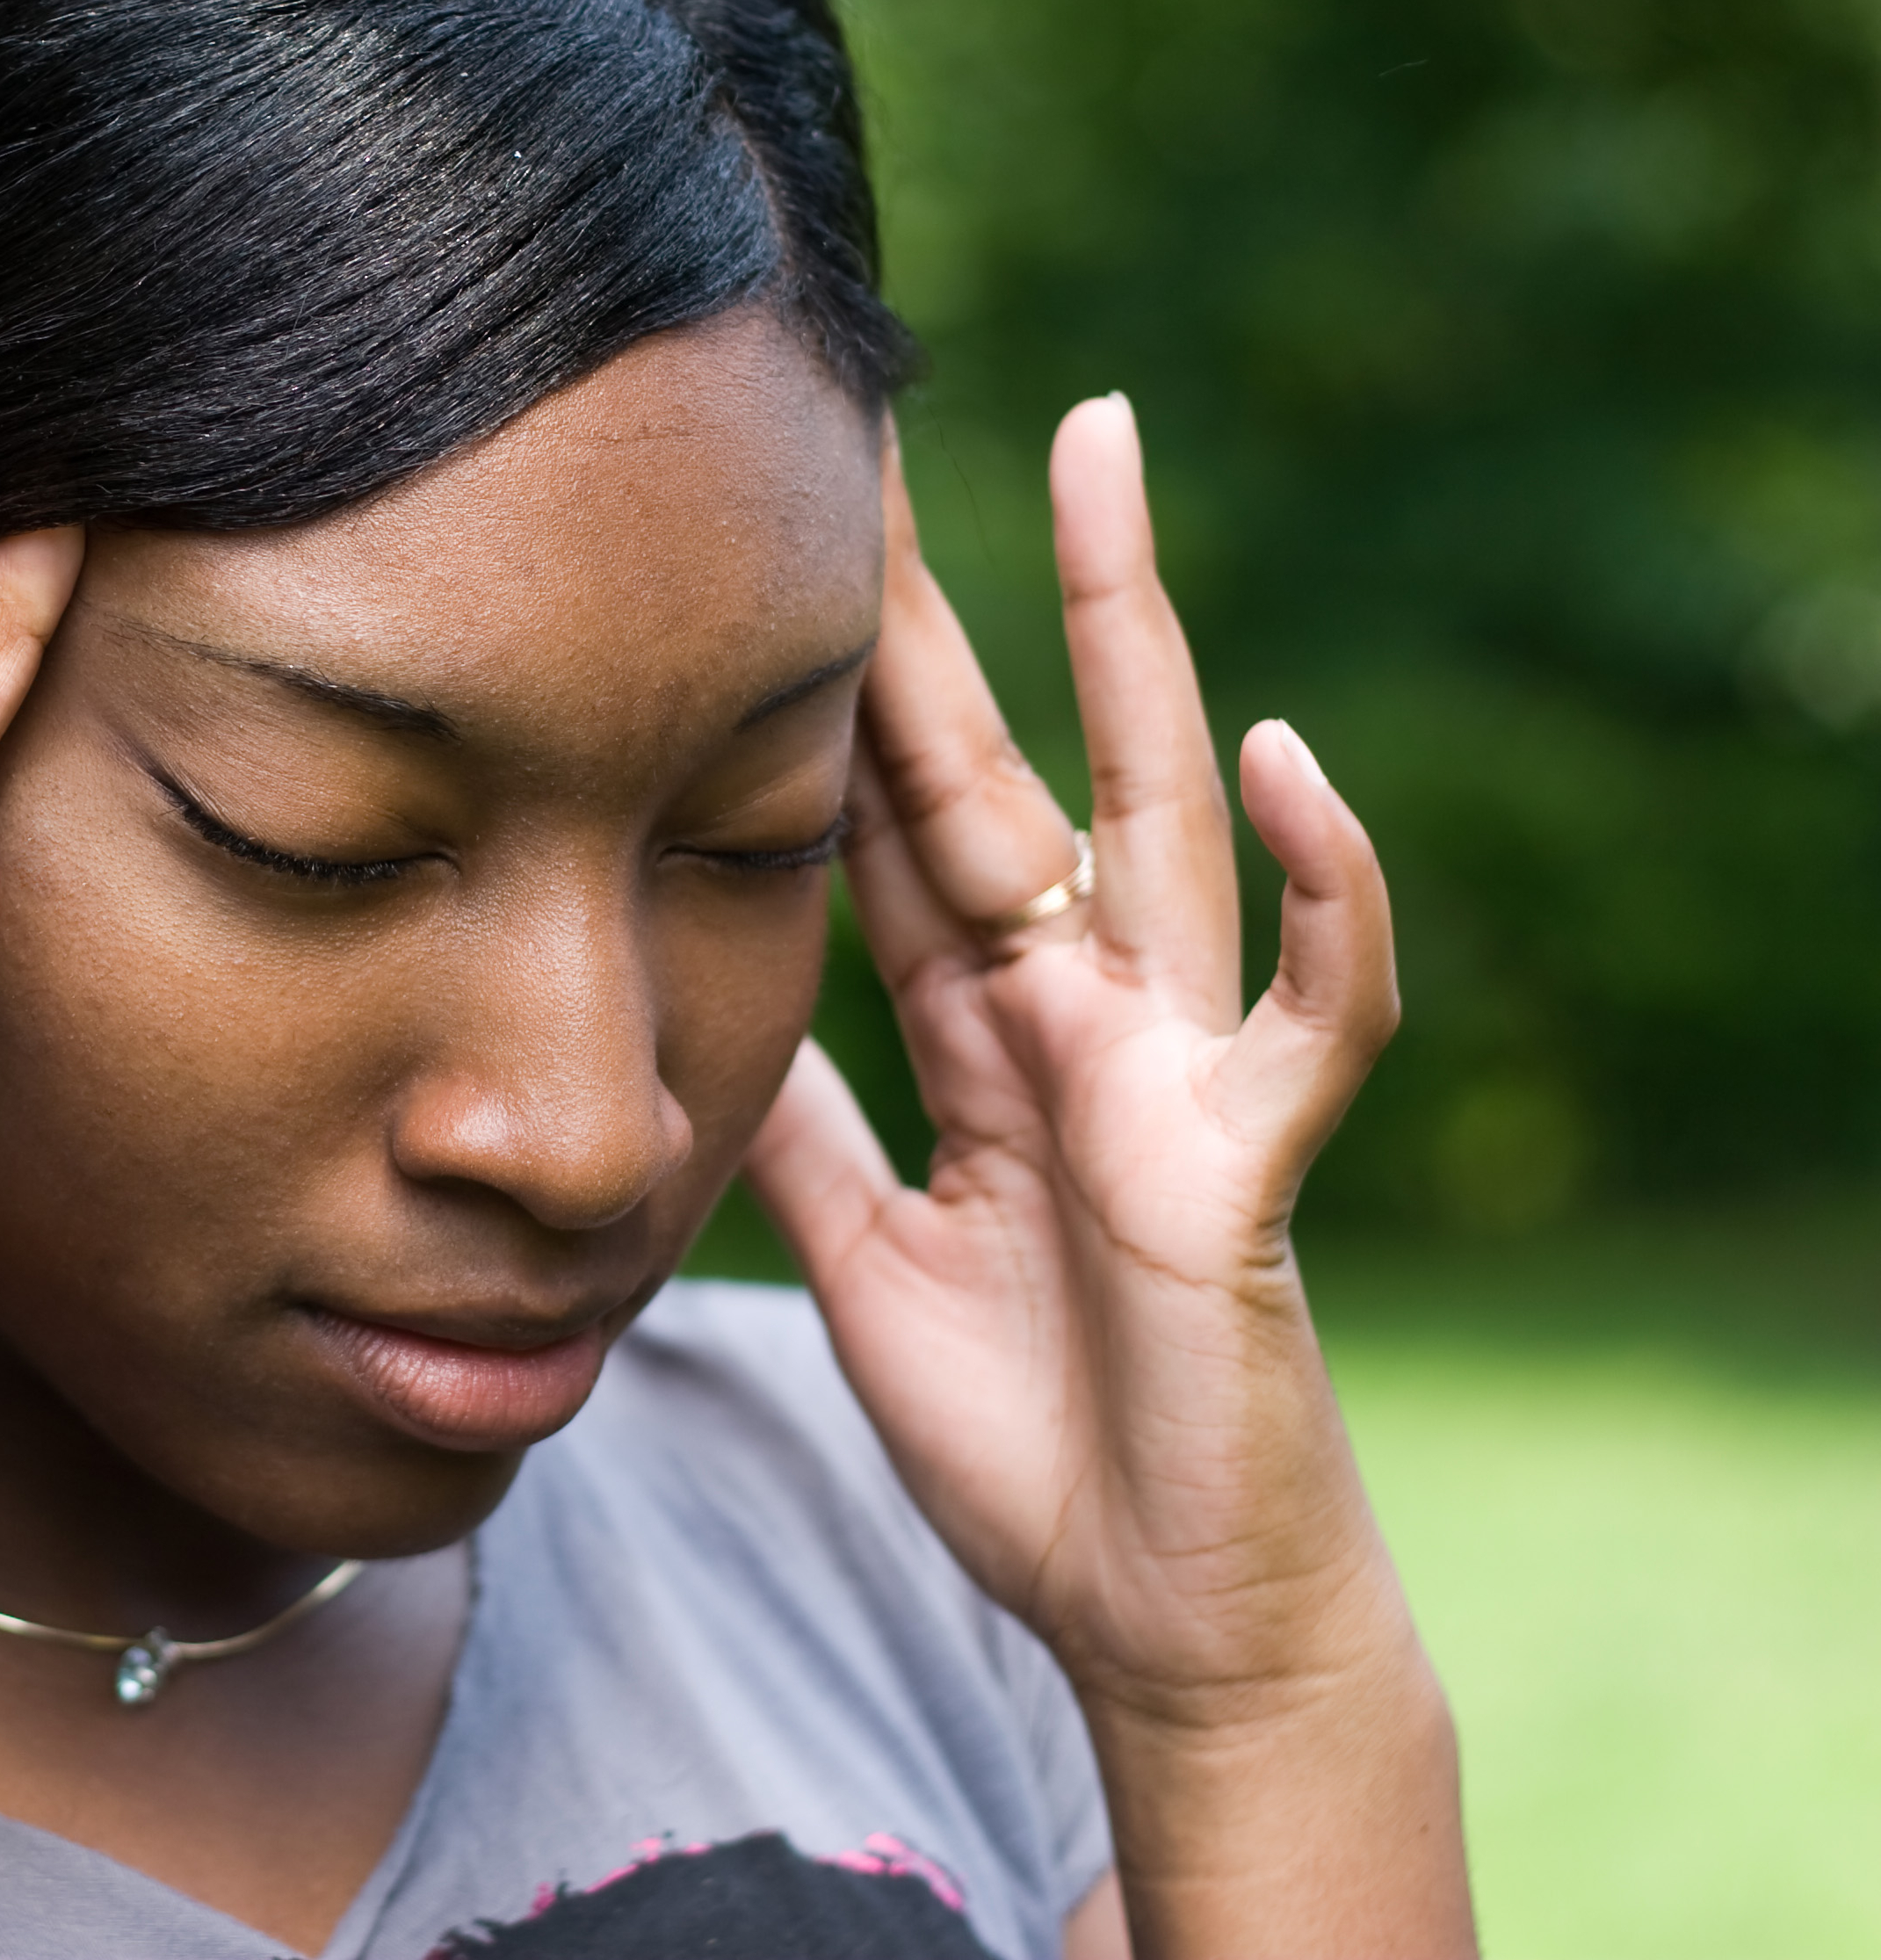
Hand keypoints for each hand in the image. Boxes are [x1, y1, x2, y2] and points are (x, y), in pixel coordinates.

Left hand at [744, 398, 1472, 1955]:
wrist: (1146, 1600)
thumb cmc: (1027, 1426)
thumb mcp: (861, 1249)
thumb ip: (803, 1124)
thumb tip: (696, 1014)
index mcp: (979, 1027)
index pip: (887, 817)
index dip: (824, 686)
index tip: (759, 552)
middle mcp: (1076, 1007)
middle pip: (993, 760)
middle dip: (935, 598)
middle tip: (873, 418)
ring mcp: (1170, 1061)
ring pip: (1153, 809)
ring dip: (1130, 634)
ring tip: (1099, 452)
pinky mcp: (1248, 1152)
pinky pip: (1316, 1001)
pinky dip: (1323, 885)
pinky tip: (1291, 758)